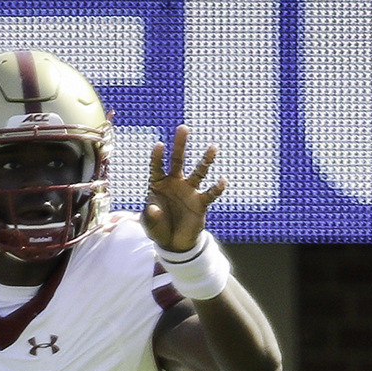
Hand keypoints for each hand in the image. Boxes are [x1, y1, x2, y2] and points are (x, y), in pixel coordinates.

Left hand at [144, 125, 225, 252]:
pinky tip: (222, 181)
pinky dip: (217, 188)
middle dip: (180, 145)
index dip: (157, 158)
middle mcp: (175, 183)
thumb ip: (150, 216)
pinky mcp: (201, 203)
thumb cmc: (158, 228)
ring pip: (198, 172)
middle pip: (178, 160)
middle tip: (183, 127)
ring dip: (205, 161)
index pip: (157, 167)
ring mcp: (189, 191)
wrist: (173, 242)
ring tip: (213, 147)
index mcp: (159, 184)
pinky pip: (210, 194)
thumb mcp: (149, 224)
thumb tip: (153, 208)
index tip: (159, 145)